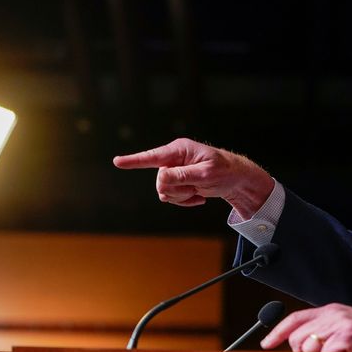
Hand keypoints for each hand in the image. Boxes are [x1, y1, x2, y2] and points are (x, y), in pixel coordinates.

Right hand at [113, 138, 273, 218]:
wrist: (234, 179)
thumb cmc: (223, 171)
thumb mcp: (206, 174)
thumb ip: (184, 175)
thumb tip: (162, 177)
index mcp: (179, 150)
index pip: (152, 156)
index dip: (134, 161)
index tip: (117, 161)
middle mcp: (173, 159)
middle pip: (160, 181)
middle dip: (177, 190)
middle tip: (195, 188)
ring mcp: (174, 171)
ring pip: (163, 191)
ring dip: (181, 197)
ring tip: (197, 191)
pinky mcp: (177, 182)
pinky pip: (169, 197)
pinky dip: (183, 201)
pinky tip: (198, 198)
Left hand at [261, 303, 351, 351]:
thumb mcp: (347, 327)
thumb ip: (325, 331)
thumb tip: (302, 346)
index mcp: (331, 310)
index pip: (295, 318)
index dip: (278, 331)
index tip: (266, 344)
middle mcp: (333, 314)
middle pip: (298, 337)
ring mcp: (341, 325)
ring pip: (309, 347)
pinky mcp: (349, 337)